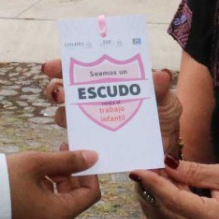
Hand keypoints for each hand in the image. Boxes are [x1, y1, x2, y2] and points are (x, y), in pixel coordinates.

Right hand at [6, 147, 100, 218]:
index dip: (89, 172)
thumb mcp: (38, 163)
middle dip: (73, 173)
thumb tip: (93, 157)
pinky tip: (35, 173)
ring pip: (61, 199)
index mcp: (57, 214)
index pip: (90, 194)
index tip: (79, 154)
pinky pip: (48, 204)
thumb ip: (68, 160)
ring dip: (59, 178)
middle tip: (62, 149)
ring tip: (45, 160)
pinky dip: (47, 187)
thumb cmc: (5, 179)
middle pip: (75, 197)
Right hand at [42, 60, 182, 152]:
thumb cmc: (164, 119)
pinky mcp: (94, 143)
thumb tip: (160, 75)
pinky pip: (77, 141)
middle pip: (66, 90)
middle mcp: (96, 99)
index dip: (63, 66)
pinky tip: (74, 140)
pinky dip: (73, 140)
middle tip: (61, 93)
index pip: (83, 68)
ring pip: (66, 115)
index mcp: (110, 82)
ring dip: (62, 114)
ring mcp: (92, 121)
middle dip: (57, 89)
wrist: (167, 153)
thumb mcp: (167, 101)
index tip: (50, 67)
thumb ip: (161, 89)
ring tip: (67, 117)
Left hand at [132, 156, 218, 218]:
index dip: (155, 183)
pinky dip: (176, 199)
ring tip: (154, 170)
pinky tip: (171, 182)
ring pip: (176, 214)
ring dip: (165, 193)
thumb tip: (164, 165)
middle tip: (144, 164)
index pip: (176, 200)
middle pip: (173, 209)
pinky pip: (185, 216)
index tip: (137, 169)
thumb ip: (192, 171)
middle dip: (157, 187)